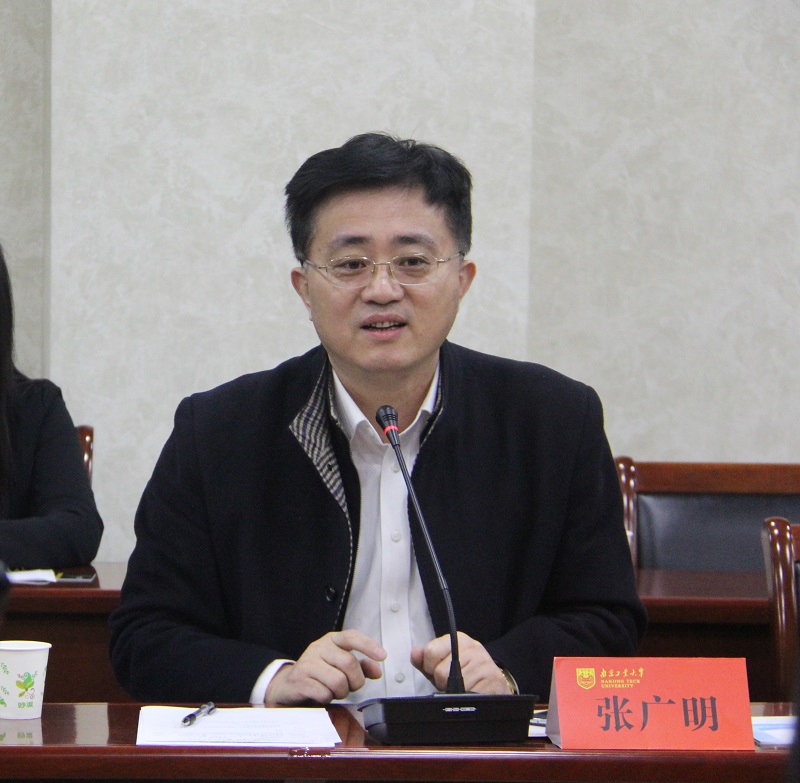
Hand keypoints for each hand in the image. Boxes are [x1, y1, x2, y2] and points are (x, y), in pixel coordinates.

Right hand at [265, 630, 385, 705]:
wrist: (288, 686)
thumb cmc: (319, 675)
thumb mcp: (340, 666)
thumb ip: (360, 667)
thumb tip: (377, 671)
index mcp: (331, 640)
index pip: (352, 637)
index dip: (369, 646)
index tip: (383, 656)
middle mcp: (319, 647)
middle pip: (349, 663)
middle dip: (356, 681)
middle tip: (351, 687)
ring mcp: (308, 662)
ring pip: (338, 680)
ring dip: (341, 692)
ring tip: (335, 691)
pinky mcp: (300, 679)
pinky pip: (324, 693)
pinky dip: (327, 698)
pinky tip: (322, 695)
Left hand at [410, 632, 511, 694]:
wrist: (495, 684)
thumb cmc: (467, 674)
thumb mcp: (444, 664)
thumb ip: (426, 660)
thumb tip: (414, 653)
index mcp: (458, 639)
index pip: (430, 652)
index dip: (430, 668)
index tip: (439, 670)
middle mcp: (472, 647)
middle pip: (440, 672)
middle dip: (443, 683)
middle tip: (454, 682)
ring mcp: (483, 662)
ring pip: (452, 685)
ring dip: (455, 692)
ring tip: (464, 687)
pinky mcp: (492, 679)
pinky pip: (467, 694)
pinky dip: (466, 697)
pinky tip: (472, 692)